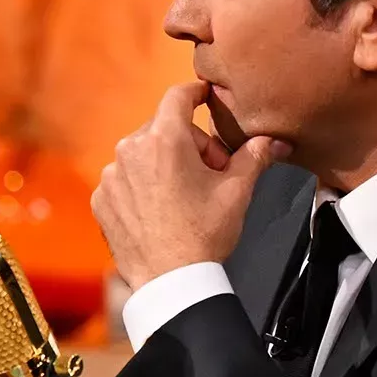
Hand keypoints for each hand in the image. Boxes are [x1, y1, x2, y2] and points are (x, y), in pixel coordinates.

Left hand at [90, 81, 291, 290]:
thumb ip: (254, 156)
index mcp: (164, 139)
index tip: (205, 96)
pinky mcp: (100, 198)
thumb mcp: (237, 192)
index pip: (178, 96)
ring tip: (183, 197)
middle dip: (188, 144)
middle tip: (210, 175)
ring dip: (162, 165)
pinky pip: (124, 179)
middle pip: (163, 129)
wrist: (171, 282)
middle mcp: (130, 149)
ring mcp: (111, 175)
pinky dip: (141, 187)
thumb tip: (275, 140)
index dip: (196, 93)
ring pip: (142, 154)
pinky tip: (159, 211)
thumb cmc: (205, 234)